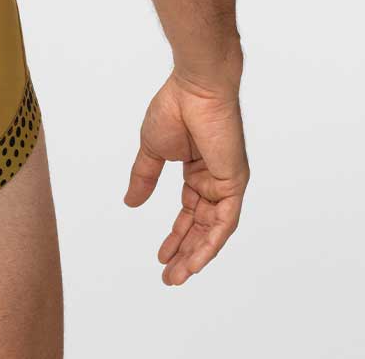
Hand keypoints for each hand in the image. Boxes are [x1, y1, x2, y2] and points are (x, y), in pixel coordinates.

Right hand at [124, 72, 248, 284]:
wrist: (195, 88)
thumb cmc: (175, 107)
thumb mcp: (152, 149)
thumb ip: (143, 177)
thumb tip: (130, 202)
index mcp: (197, 171)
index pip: (188, 212)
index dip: (175, 236)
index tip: (160, 256)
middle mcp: (214, 181)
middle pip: (200, 226)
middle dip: (185, 252)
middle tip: (169, 277)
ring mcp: (226, 183)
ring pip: (213, 230)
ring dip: (196, 255)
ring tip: (178, 276)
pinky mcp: (234, 183)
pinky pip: (225, 222)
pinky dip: (211, 243)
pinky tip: (196, 260)